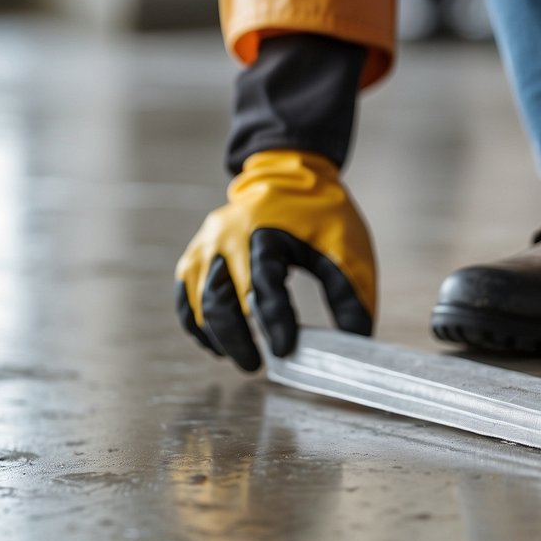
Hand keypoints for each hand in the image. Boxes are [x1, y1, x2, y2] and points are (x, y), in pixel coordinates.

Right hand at [175, 150, 375, 370]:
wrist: (289, 174)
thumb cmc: (322, 215)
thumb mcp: (347, 247)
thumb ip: (350, 294)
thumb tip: (356, 342)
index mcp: (267, 232)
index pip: (265, 285)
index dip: (275, 322)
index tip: (285, 351)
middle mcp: (228, 238)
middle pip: (221, 301)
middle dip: (238, 340)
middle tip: (257, 366)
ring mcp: (206, 246)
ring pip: (198, 303)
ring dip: (217, 337)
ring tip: (243, 358)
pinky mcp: (196, 254)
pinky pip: (185, 297)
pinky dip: (196, 325)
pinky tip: (215, 346)